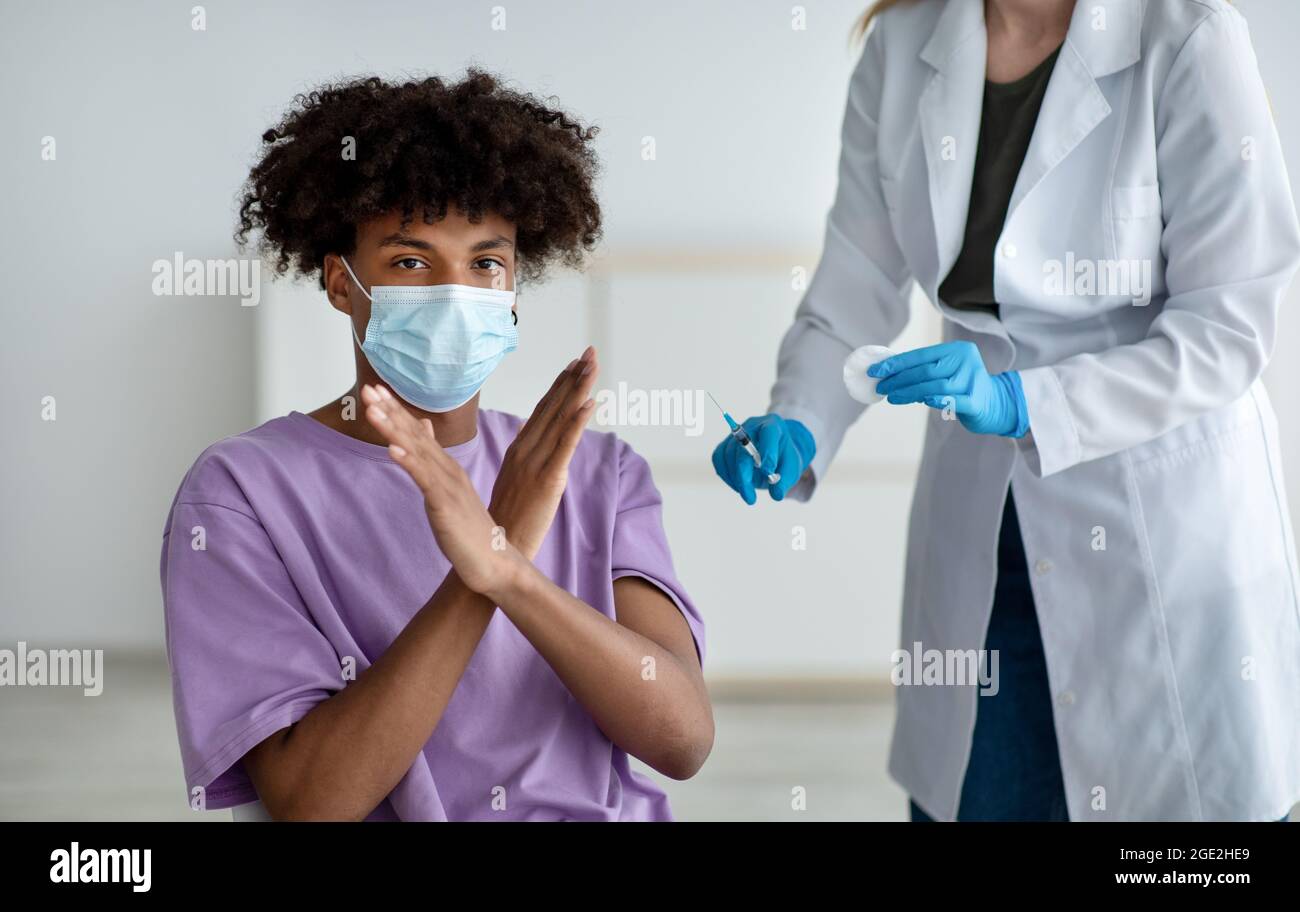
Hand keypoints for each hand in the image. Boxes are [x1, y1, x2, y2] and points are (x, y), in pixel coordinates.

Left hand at [361, 383, 522, 597]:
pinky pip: (424, 480)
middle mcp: (448, 470)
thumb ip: (435, 466)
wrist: (494, 562)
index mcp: (447, 468)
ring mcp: (448, 486)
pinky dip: (409, 462)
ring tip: (373, 410)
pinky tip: (392, 449)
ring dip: (394, 429)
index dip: (396, 411)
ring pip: (417, 452)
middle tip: (368, 388)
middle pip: (415, 435)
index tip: (376, 390)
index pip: (417, 434)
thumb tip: (425, 440)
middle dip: (390, 411)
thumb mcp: (449, 494)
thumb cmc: (470, 531)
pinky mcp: (445, 505)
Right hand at [488, 346, 598, 559]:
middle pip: (553, 406)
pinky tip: (590, 404)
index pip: (543, 409)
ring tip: (591, 366)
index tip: (574, 363)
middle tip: (589, 353)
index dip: (560, 385)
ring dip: (578, 390)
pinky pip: (565, 446)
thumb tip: (527, 436)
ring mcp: (536, 462)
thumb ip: (522, 456)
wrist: (495, 549)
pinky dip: (577, 423)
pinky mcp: (548, 479)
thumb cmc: (503, 518)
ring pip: (560, 419)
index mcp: (520, 448)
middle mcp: (526, 449)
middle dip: (573, 378)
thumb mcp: (513, 479)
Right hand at [711, 414, 815, 504]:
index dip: (767, 451)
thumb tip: (776, 494)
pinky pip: (719, 459)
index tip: (768, 472)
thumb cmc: (783, 460)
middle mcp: (753, 425)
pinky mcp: (724, 445)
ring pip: (728, 454)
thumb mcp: (791, 470)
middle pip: (743, 446)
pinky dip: (726, 476)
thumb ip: (785, 482)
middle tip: (750, 497)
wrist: (773, 455)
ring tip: (748, 494)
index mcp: (773, 426)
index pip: (769, 433)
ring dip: (736, 478)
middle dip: (745, 474)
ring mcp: (736, 434)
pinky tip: (738, 486)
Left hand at [869, 341, 1028, 436]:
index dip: (896, 363)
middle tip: (881, 386)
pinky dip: (937, 400)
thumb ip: (924, 370)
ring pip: (935, 386)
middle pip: (926, 371)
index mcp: (957, 350)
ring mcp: (973, 380)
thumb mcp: (947, 372)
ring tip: (891, 397)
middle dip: (899, 379)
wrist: (997, 404)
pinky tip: (923, 401)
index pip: (921, 356)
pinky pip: (953, 400)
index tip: (876, 370)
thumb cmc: (963, 387)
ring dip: (909, 393)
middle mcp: (966, 361)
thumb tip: (889, 373)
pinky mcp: (977, 401)